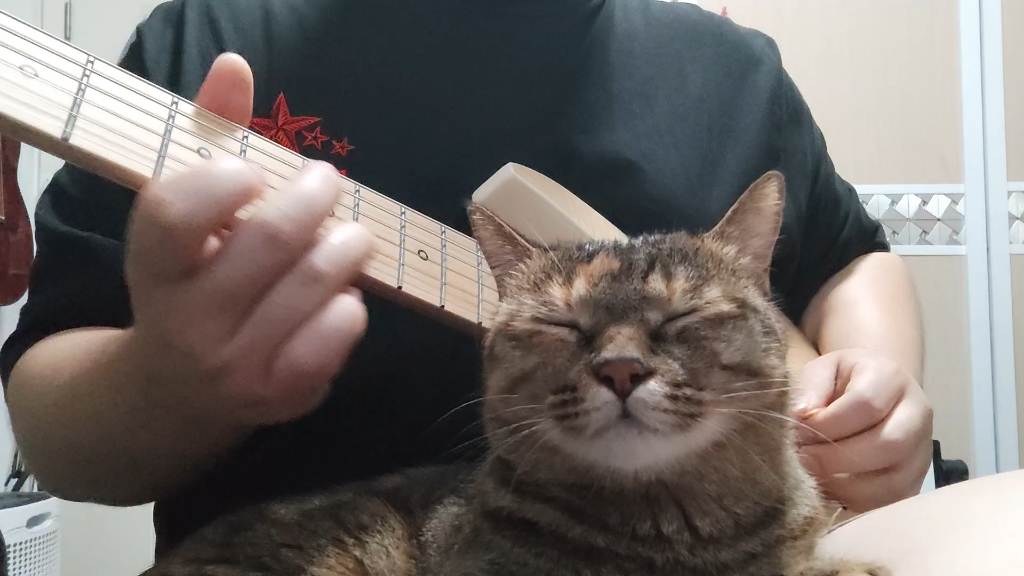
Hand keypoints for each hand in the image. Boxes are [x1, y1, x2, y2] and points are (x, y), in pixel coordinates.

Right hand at [125, 54, 373, 427]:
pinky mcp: (279, 396)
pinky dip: (351, 307)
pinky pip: (336, 337)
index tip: (251, 172)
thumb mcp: (185, 218)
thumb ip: (211, 136)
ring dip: (347, 247)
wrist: (176, 389)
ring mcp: (232, 366)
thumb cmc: (192, 281)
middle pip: (268, 243)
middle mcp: (185, 323)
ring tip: (354, 235)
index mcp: (152, 269)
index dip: (220, 181)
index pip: (174, 216)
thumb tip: (235, 65)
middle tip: (327, 182)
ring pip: (314, 286)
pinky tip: (345, 295)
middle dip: (313, 200)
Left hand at [792, 348, 932, 512]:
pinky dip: (854, 500)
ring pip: (892, 481)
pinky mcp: (915, 482)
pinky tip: (830, 487)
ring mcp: (921, 452)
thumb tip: (801, 416)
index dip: (827, 422)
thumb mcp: (821, 370)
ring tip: (814, 474)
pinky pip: (888, 502)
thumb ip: (810, 387)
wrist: (874, 393)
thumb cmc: (841, 380)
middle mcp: (917, 414)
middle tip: (803, 458)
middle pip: (888, 444)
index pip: (866, 404)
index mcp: (892, 378)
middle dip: (836, 458)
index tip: (798, 430)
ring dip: (844, 485)